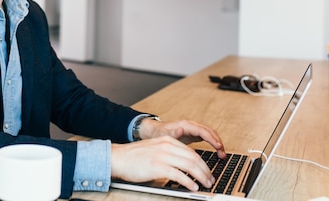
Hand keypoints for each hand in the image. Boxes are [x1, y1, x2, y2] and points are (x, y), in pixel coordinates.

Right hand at [110, 119, 225, 190]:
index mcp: (167, 141)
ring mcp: (163, 156)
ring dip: (201, 177)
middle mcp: (167, 146)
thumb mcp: (154, 149)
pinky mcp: (158, 167)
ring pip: (190, 166)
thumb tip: (183, 166)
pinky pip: (179, 175)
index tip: (207, 172)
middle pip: (194, 158)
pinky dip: (189, 182)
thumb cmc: (134, 157)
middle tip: (210, 180)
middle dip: (205, 171)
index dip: (202, 164)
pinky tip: (193, 187)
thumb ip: (169, 153)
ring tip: (205, 184)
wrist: (118, 158)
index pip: (191, 152)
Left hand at [140, 118, 225, 158]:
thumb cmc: (159, 133)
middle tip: (222, 154)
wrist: (154, 131)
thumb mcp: (164, 135)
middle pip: (209, 131)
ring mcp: (193, 130)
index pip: (202, 130)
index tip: (218, 146)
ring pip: (210, 134)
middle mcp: (191, 126)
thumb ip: (172, 133)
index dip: (211, 138)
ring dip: (217, 143)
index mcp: (185, 125)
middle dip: (217, 142)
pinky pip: (207, 138)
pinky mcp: (194, 135)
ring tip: (222, 155)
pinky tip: (217, 152)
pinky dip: (214, 144)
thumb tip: (180, 129)